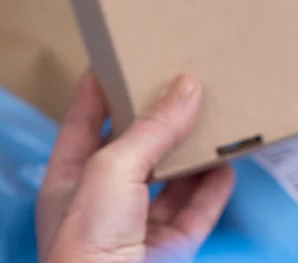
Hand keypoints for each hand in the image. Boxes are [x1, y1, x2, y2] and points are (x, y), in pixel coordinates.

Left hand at [36, 73, 234, 262]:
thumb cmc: (85, 252)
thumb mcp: (112, 172)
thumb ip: (150, 130)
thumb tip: (185, 87)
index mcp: (69, 182)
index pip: (84, 122)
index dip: (100, 88)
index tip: (122, 55)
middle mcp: (101, 204)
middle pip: (133, 149)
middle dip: (158, 118)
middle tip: (183, 81)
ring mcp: (136, 230)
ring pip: (170, 180)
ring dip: (192, 151)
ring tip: (214, 116)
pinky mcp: (170, 251)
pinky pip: (196, 211)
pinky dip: (214, 188)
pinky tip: (228, 164)